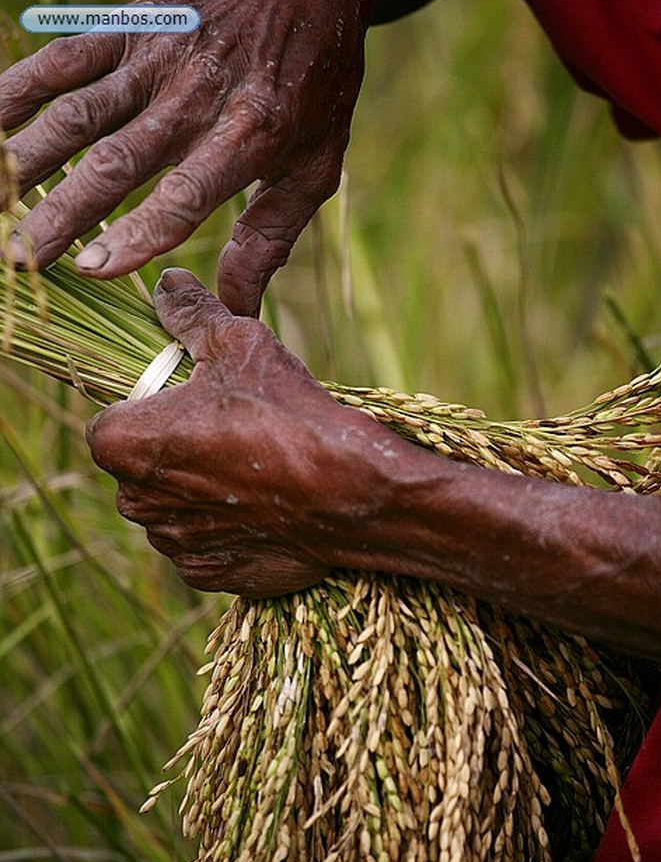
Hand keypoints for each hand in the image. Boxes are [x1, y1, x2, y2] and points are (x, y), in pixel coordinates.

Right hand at [0, 0, 376, 314]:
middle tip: (19, 258)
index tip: (93, 269)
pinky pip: (65, 59)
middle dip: (62, 213)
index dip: (138, 234)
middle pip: (116, 163)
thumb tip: (238, 305)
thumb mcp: (314, 165)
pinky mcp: (129, 27)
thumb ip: (272, 236)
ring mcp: (155, 59)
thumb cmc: (314, 83)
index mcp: (247, 135)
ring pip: (79, 113)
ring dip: (29, 160)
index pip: (184, 196)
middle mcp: (192, 97)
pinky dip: (20, 89)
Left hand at [86, 269, 403, 595]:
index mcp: (122, 444)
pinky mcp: (209, 575)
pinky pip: (204, 543)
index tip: (188, 399)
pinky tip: (262, 505)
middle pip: (140, 466)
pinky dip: (226, 526)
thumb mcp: (238, 343)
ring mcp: (173, 544)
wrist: (350, 493)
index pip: (110, 420)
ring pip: (172, 507)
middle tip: (228, 428)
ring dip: (198, 489)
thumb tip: (166, 286)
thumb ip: (190, 314)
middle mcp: (134, 502)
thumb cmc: (287, 414)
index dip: (148, 407)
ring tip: (251, 466)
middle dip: (173, 447)